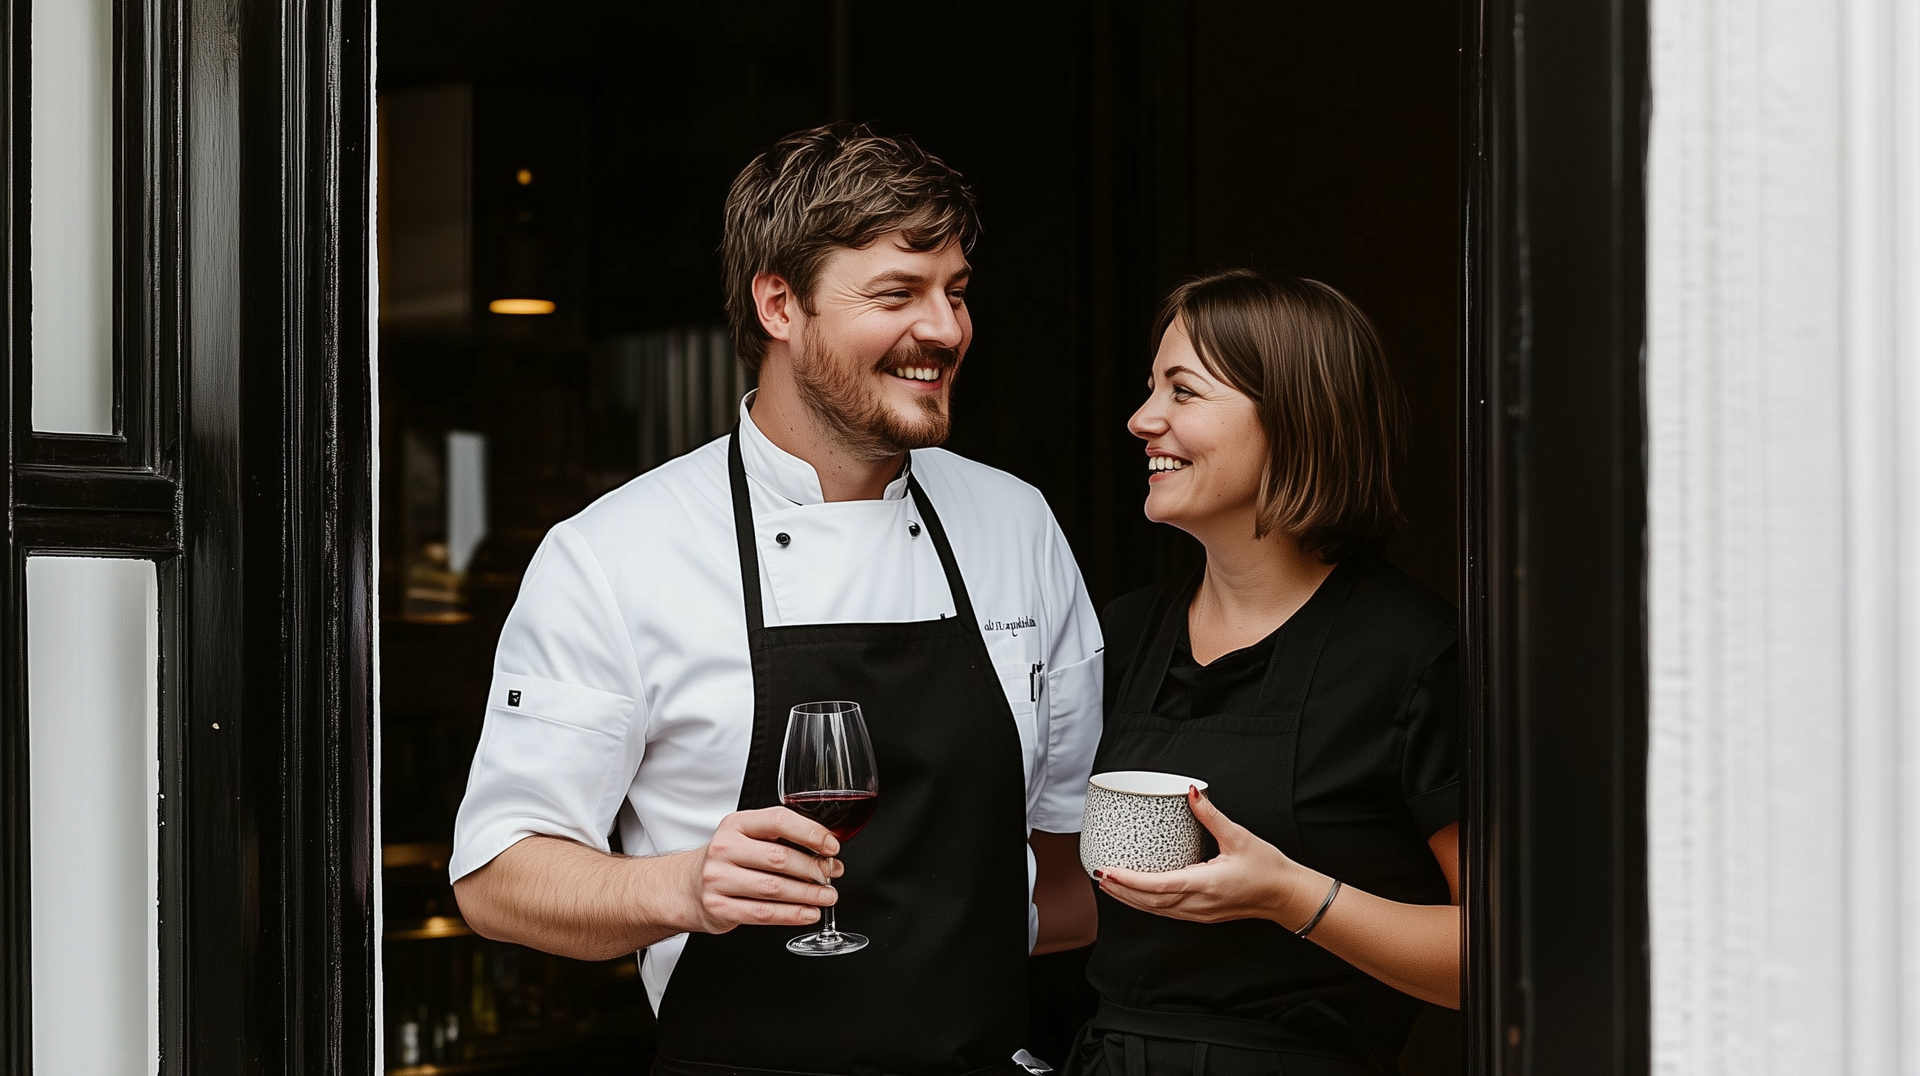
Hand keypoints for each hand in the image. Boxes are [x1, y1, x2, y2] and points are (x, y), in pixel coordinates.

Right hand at [676, 807, 844, 933]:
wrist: (686, 887)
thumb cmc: (727, 860)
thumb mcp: (746, 836)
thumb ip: (781, 838)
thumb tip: (826, 851)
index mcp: (736, 824)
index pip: (778, 821)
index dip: (811, 834)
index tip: (831, 847)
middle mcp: (725, 849)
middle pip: (779, 858)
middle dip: (814, 869)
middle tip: (831, 876)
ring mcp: (719, 880)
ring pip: (774, 888)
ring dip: (808, 894)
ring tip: (827, 896)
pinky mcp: (719, 908)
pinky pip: (763, 913)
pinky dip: (792, 915)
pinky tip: (809, 913)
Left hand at [1095, 788, 1326, 927]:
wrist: (1286, 896)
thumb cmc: (1267, 868)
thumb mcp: (1239, 837)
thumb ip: (1212, 815)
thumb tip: (1192, 792)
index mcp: (1206, 884)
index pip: (1159, 886)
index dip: (1131, 881)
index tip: (1109, 871)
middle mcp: (1200, 903)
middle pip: (1151, 903)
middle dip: (1122, 890)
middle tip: (1098, 876)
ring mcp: (1200, 913)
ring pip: (1158, 910)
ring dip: (1132, 899)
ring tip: (1109, 885)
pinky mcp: (1203, 914)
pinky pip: (1169, 911)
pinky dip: (1148, 903)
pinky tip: (1137, 894)